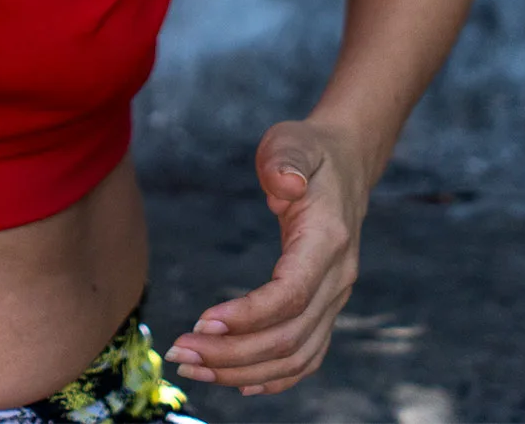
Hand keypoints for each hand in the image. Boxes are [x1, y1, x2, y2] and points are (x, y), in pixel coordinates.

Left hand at [165, 118, 367, 395]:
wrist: (346, 163)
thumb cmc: (309, 152)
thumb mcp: (292, 141)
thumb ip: (285, 159)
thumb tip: (283, 181)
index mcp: (328, 241)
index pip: (291, 295)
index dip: (247, 316)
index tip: (200, 322)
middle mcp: (339, 278)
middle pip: (288, 337)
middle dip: (230, 353)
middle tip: (178, 351)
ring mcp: (336, 298)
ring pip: (296, 356)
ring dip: (242, 371)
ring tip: (191, 366)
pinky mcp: (327, 307)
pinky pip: (307, 357)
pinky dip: (274, 378)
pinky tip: (237, 382)